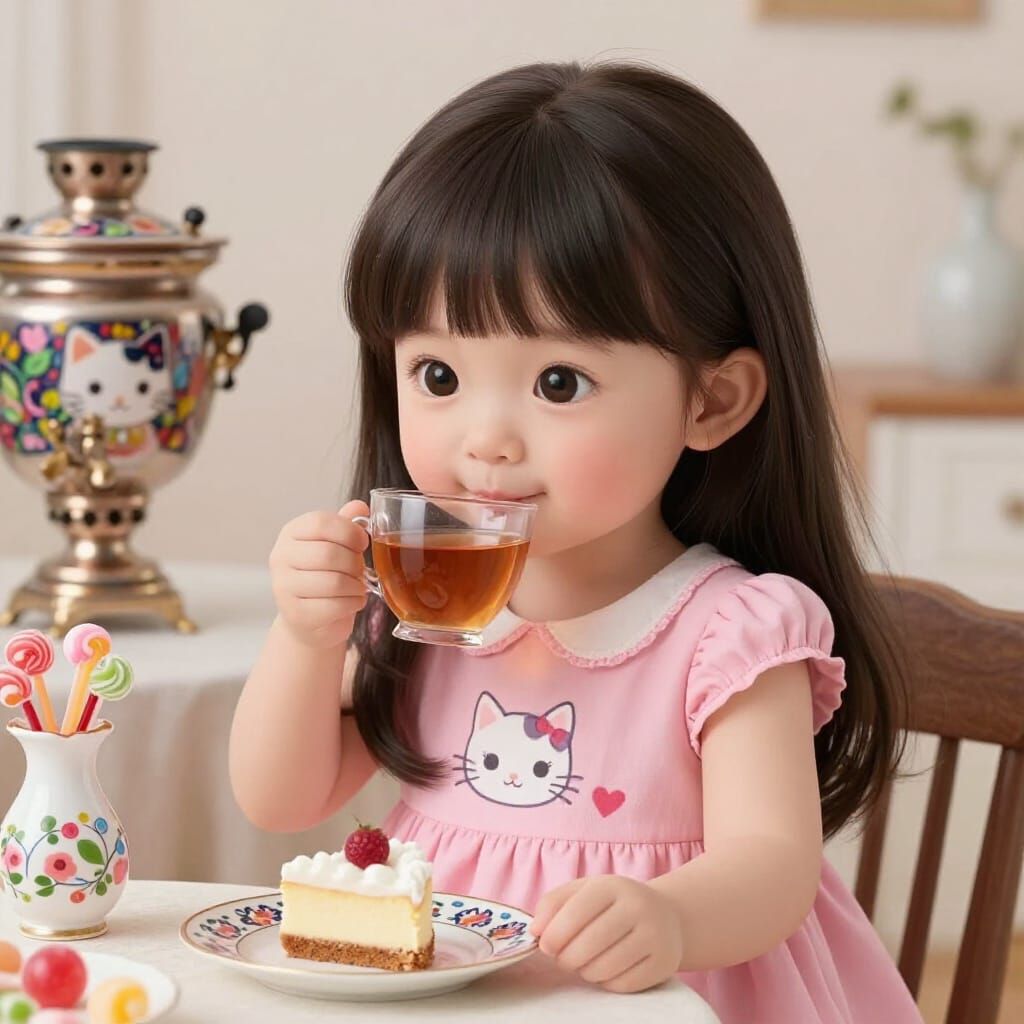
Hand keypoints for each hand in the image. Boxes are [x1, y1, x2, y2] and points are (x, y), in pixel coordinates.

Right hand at [269, 499, 370, 648]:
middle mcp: (281, 557)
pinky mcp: (296, 614)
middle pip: (328, 553)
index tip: (362, 542)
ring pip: (334, 582)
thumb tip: (360, 506)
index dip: (349, 531)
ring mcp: (284, 587)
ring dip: (356, 585)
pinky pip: (335, 606)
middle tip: (360, 570)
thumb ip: (346, 523)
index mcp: (291, 532)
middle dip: (355, 563)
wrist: (310, 618)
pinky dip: (353, 603)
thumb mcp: (336, 544)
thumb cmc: (326, 574)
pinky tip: (352, 601)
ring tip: (357, 586)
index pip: (321, 523)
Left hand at [529, 875, 683, 992]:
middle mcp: (637, 907)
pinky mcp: (664, 963)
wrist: (666, 915)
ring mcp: (655, 935)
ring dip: (584, 971)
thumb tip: (536, 930)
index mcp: (613, 885)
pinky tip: (606, 968)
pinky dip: (605, 982)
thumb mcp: (584, 891)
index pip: (575, 911)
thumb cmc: (614, 904)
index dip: (554, 934)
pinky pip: (621, 985)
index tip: (546, 945)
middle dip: (566, 958)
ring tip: (585, 961)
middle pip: (588, 945)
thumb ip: (554, 904)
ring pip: (603, 969)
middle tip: (563, 958)